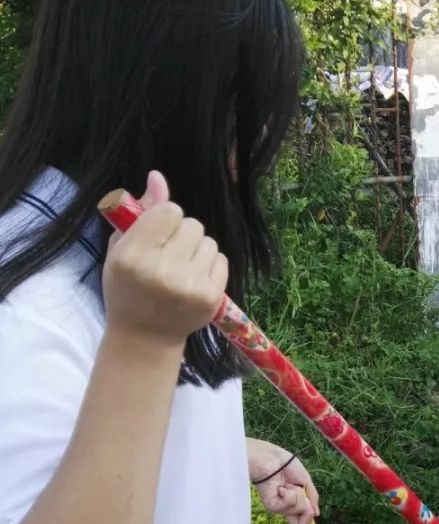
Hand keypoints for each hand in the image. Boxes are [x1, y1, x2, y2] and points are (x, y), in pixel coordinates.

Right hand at [102, 171, 227, 346]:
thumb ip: (141, 211)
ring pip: (209, 241)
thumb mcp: (121, 249)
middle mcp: (162, 271)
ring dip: (197, 249)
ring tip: (181, 268)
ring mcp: (190, 286)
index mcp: (133, 256)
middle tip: (169, 255)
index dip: (164, 219)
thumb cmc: (128, 288)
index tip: (157, 235)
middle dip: (182, 235)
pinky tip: (193, 279)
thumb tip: (158, 176)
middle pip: (192, 224)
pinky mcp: (211, 297)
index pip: (169, 211)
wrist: (145, 336)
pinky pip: (221, 260)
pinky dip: (210, 265)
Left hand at [248, 438, 319, 523]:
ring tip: (286, 484)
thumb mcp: (305, 482)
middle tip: (295, 488)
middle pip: (303, 519)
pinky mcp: (272, 506)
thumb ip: (312, 498)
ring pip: (300, 510)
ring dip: (298, 495)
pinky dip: (290, 494)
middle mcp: (286, 507)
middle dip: (306, 508)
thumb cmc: (286, 465)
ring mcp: (279, 508)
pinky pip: (291, 505)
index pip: (299, 522)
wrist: (271, 458)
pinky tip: (281, 486)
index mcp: (293, 502)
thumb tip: (316, 515)